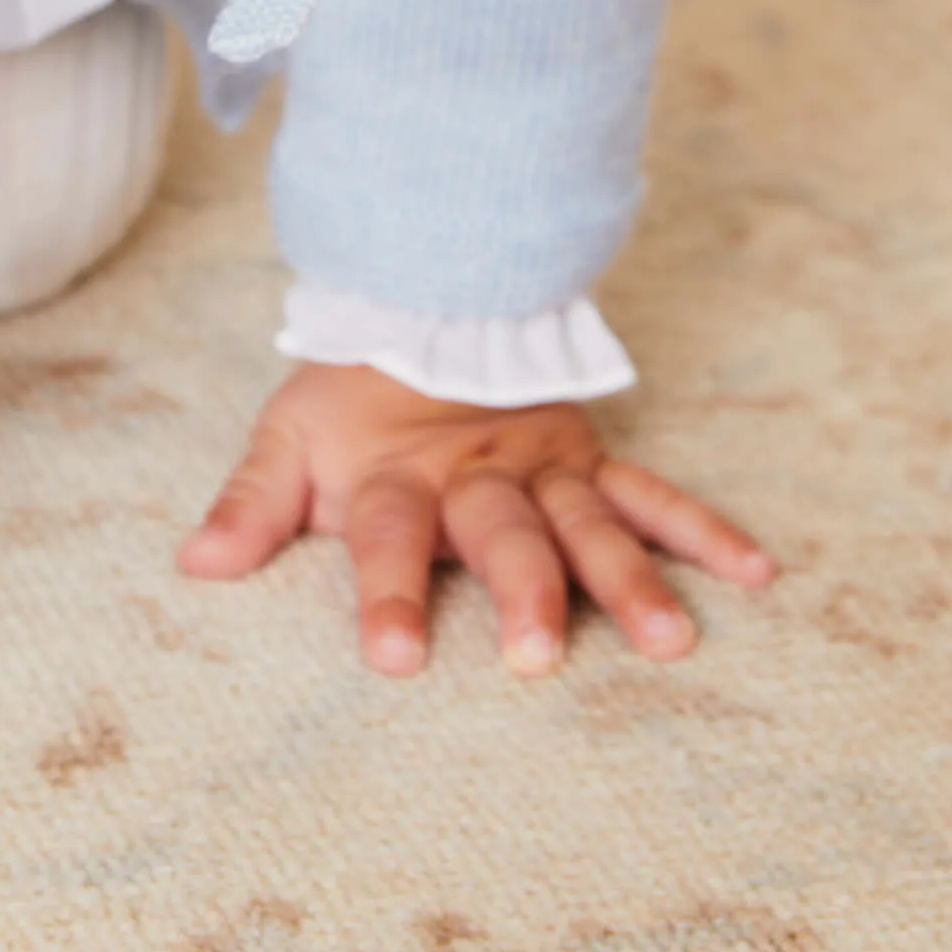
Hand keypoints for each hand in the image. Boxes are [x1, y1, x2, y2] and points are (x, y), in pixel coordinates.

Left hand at [177, 361, 773, 676]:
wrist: (424, 291)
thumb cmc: (352, 390)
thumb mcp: (288, 436)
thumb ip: (250, 504)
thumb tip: (196, 568)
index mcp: (398, 475)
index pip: (390, 538)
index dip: (390, 594)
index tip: (395, 660)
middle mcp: (477, 475)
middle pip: (501, 533)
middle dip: (521, 591)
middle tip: (535, 656)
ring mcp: (543, 465)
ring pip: (589, 523)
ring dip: (629, 579)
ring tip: (668, 643)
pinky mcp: (589, 457)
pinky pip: (653, 492)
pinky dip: (704, 531)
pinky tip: (756, 574)